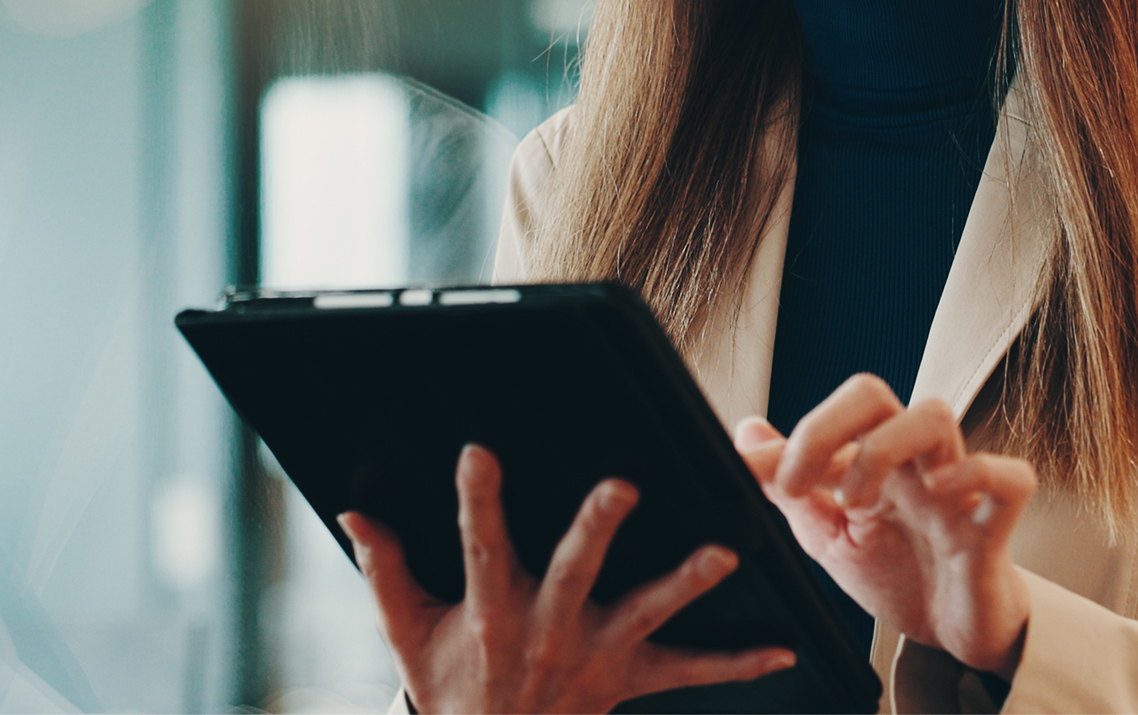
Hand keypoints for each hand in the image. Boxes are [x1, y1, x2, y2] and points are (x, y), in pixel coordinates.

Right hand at [342, 444, 795, 712]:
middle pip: (575, 570)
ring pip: (647, 613)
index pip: (481, 544)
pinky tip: (784, 646)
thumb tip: (354, 512)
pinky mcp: (631, 676)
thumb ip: (384, 569)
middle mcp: (549, 628)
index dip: (478, 499)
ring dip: (687, 582)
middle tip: (622, 486)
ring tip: (725, 554)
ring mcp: (597, 654)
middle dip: (598, 528)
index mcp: (493, 609)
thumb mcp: (406, 634)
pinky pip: (692, 672)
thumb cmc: (450, 686)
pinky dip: (739, 664)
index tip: (479, 451)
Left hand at [734, 375, 1035, 677]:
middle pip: (872, 394)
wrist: (953, 633)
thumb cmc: (901, 575)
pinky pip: (1009, 478)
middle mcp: (909, 463)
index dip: (782, 444)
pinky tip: (940, 490)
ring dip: (882, 448)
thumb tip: (747, 434)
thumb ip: (791, 489)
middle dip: (825, 426)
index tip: (747, 474)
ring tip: (857, 500)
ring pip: (933, 416)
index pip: (824, 421)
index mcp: (868, 462)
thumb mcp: (831, 536)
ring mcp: (954, 488)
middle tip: (799, 484)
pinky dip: (977, 472)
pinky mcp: (993, 525)